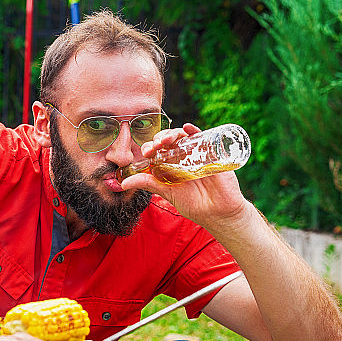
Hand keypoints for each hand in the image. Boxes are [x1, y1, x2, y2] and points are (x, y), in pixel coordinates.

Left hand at [120, 123, 249, 232]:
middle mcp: (181, 156)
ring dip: (172, 133)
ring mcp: (196, 153)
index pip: (156, 150)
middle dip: (159, 139)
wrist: (218, 212)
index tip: (146, 154)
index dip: (149, 148)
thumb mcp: (167, 192)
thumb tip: (122, 183)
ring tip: (166, 140)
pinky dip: (194, 130)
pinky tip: (186, 128)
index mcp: (169, 164)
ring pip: (182, 136)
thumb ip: (147, 184)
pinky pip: (202, 137)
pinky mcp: (211, 152)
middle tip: (155, 147)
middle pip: (168, 140)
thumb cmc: (193, 203)